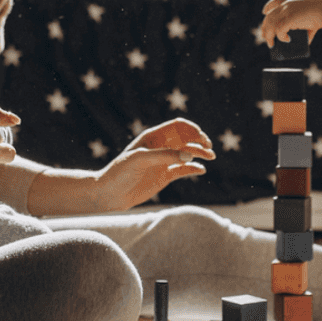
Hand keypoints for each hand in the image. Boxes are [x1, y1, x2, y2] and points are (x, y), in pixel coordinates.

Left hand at [93, 118, 215, 211]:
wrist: (110, 193)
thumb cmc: (120, 172)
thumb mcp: (140, 159)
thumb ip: (165, 155)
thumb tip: (189, 154)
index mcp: (153, 137)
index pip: (178, 126)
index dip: (191, 129)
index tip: (201, 137)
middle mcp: (160, 147)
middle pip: (186, 138)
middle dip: (199, 140)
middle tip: (209, 148)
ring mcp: (163, 162)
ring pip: (187, 154)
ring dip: (200, 153)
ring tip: (211, 157)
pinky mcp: (165, 176)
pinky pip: (184, 170)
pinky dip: (194, 169)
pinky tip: (201, 170)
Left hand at [260, 0, 321, 48]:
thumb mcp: (313, 19)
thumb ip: (307, 30)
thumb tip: (306, 42)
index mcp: (292, 2)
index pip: (276, 1)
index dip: (268, 7)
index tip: (264, 12)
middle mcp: (287, 5)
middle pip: (269, 16)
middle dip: (265, 26)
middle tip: (264, 36)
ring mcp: (287, 11)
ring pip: (270, 24)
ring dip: (269, 35)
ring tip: (271, 44)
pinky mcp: (289, 19)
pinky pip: (279, 30)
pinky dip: (281, 37)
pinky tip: (286, 41)